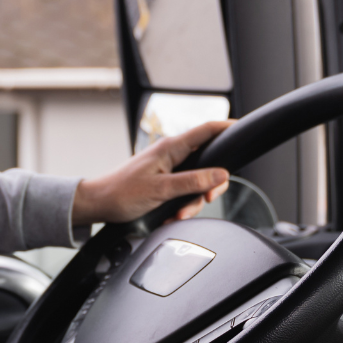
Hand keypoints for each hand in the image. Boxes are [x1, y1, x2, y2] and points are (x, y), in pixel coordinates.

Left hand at [72, 120, 232, 225]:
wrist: (99, 204)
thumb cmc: (122, 193)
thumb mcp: (161, 189)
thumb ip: (193, 181)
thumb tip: (221, 174)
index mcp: (171, 148)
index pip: (207, 130)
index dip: (227, 127)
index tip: (243, 130)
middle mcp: (172, 155)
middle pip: (209, 163)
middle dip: (211, 185)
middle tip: (207, 198)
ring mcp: (169, 168)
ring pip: (198, 182)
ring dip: (192, 202)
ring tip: (177, 214)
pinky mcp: (165, 182)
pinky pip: (185, 192)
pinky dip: (181, 206)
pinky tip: (170, 216)